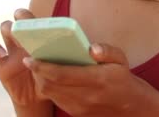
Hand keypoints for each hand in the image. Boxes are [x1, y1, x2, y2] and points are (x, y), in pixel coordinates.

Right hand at [0, 9, 49, 108]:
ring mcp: (12, 49)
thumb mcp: (56, 72)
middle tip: (27, 24)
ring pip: (5, 27)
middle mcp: (26, 39)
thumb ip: (57, 63)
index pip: (39, 19)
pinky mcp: (0, 62)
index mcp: (41, 38)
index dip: (38, 17)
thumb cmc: (51, 81)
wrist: (35, 99)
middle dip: (22, 15)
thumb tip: (62, 55)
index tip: (42, 24)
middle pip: (20, 17)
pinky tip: (3, 54)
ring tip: (17, 39)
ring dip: (9, 28)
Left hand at [23, 43, 158, 115]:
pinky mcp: (75, 112)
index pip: (62, 74)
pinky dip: (48, 87)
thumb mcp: (121, 59)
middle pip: (51, 84)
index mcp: (97, 79)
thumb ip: (107, 51)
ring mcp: (79, 106)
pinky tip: (47, 77)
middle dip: (36, 72)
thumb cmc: (122, 78)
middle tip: (29, 58)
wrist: (129, 106)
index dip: (42, 66)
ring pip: (50, 93)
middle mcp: (86, 95)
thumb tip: (92, 48)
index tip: (30, 58)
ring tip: (36, 66)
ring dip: (40, 79)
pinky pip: (55, 99)